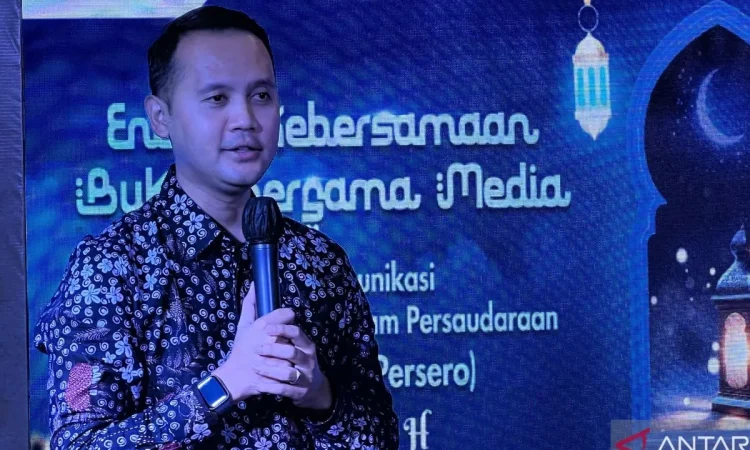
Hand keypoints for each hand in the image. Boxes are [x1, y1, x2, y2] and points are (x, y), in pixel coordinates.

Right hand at [212, 283, 294, 401]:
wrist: (235, 377)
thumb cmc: (241, 349)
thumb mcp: (243, 325)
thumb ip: (250, 304)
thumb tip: (254, 284)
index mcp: (264, 326)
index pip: (289, 314)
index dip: (286, 319)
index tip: (281, 326)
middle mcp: (272, 340)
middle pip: (293, 332)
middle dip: (288, 339)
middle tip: (280, 345)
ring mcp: (276, 358)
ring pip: (295, 352)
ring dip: (292, 356)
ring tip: (282, 360)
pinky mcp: (279, 376)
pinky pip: (293, 372)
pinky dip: (291, 373)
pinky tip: (283, 372)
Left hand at [255, 324, 332, 409]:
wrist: (309, 388)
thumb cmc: (292, 359)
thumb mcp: (289, 341)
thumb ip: (272, 318)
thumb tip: (253, 292)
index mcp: (304, 344)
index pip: (296, 333)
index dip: (282, 329)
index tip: (266, 328)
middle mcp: (307, 359)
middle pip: (292, 352)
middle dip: (273, 350)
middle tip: (256, 349)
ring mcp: (304, 376)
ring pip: (288, 373)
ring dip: (270, 370)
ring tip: (255, 367)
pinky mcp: (299, 392)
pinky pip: (285, 389)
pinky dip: (271, 387)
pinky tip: (259, 384)